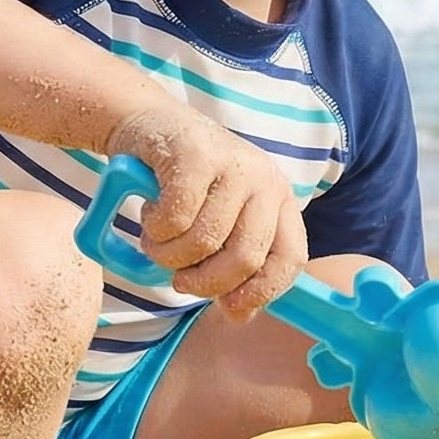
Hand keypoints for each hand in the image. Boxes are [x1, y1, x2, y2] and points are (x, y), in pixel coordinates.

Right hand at [107, 106, 306, 317]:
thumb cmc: (186, 182)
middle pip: (245, 258)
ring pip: (203, 242)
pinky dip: (155, 228)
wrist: (149, 123)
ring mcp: (233, 164)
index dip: (262, 291)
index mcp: (280, 201)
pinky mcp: (196, 155)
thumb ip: (234, 264)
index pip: (290, 258)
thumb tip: (240, 315)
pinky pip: (174, 219)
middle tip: (179, 278)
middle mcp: (265, 181)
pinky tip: (150, 213)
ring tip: (157, 239)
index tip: (229, 308)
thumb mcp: (220, 221)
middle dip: (204, 282)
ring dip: (168, 254)